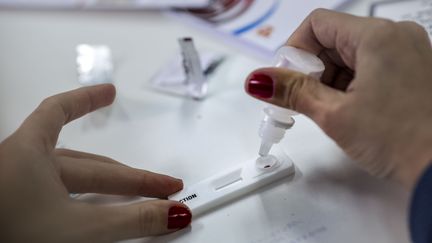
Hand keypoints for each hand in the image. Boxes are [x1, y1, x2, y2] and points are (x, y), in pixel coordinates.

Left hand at [0, 84, 190, 241]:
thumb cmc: (9, 236)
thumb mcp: (78, 229)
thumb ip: (131, 219)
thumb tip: (171, 213)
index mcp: (27, 153)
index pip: (60, 112)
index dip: (87, 100)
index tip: (109, 92)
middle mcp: (19, 165)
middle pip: (87, 164)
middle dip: (129, 176)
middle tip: (160, 186)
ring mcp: (18, 189)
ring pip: (73, 181)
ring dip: (108, 186)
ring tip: (134, 192)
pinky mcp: (19, 210)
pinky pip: (61, 195)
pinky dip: (86, 197)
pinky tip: (92, 204)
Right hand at [244, 9, 431, 188]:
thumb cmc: (401, 141)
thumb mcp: (334, 114)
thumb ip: (292, 91)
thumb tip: (259, 80)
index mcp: (378, 37)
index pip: (317, 24)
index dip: (294, 50)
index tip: (285, 79)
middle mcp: (395, 37)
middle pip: (333, 39)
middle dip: (311, 69)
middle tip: (302, 100)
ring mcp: (407, 53)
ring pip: (350, 55)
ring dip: (329, 80)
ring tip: (327, 111)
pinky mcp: (411, 71)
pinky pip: (369, 67)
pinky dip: (349, 84)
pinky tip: (345, 109)